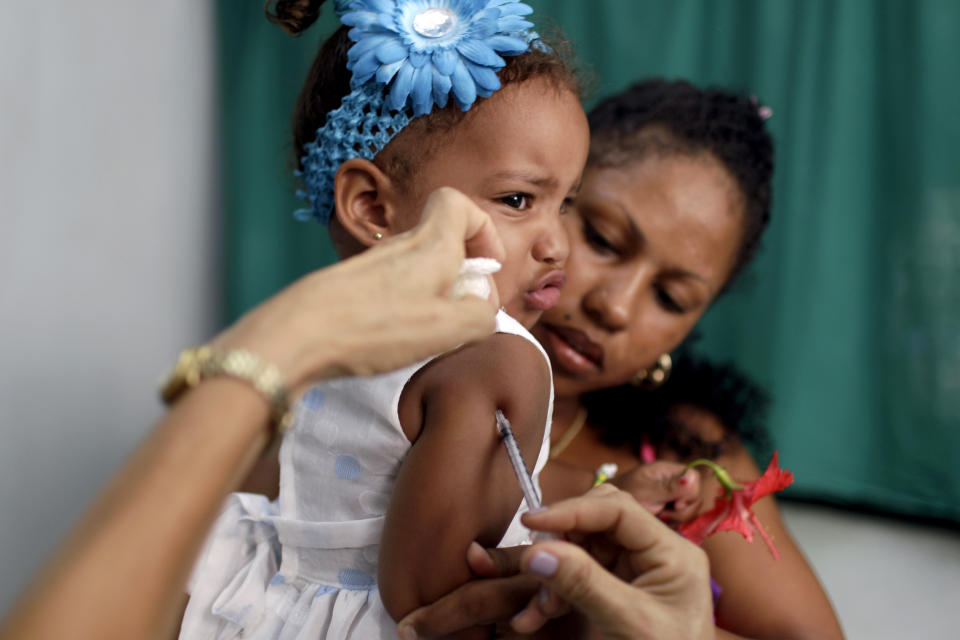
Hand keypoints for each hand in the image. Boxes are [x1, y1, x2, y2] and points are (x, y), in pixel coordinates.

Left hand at [213, 187, 505, 393]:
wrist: (298, 335)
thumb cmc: (372, 327)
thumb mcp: (448, 328)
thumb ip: (481, 314)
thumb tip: (484, 307)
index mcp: (431, 245)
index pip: (458, 204)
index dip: (482, 229)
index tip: (488, 265)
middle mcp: (401, 247)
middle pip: (442, 240)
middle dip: (462, 273)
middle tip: (465, 310)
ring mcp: (374, 267)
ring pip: (418, 267)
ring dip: (436, 294)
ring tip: (432, 332)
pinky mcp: (353, 288)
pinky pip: (395, 288)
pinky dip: (407, 308)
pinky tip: (398, 339)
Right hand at [507, 485, 713, 638]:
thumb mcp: (628, 623)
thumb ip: (584, 584)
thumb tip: (537, 552)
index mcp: (673, 552)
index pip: (618, 509)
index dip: (572, 509)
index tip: (531, 520)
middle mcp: (655, 553)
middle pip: (598, 521)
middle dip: (562, 542)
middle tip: (535, 563)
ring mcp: (637, 570)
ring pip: (583, 549)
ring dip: (554, 574)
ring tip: (537, 609)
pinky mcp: (621, 589)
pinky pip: (580, 575)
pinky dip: (556, 592)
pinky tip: (537, 615)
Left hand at [610, 461, 702, 525]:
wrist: (605, 507)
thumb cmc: (621, 494)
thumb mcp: (645, 491)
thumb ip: (669, 486)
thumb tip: (693, 475)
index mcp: (669, 470)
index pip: (695, 479)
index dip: (688, 495)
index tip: (674, 505)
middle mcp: (674, 483)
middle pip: (694, 499)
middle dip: (680, 511)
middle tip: (661, 514)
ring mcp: (672, 498)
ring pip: (689, 512)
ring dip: (674, 520)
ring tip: (656, 518)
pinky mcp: (669, 512)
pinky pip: (680, 521)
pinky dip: (670, 525)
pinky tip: (657, 524)